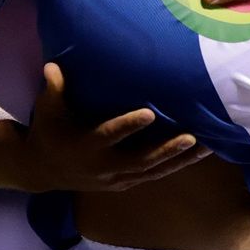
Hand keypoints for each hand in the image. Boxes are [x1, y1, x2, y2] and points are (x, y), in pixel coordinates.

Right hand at [25, 62, 209, 191]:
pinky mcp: (123, 183)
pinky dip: (173, 166)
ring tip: (207, 148)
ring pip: (151, 172)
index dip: (129, 126)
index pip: (109, 135)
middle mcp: (102, 166)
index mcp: (85, 146)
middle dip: (166, 150)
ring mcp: (115, 179)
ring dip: (179, 160)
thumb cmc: (48, 131)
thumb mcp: (47, 110)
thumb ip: (54, 88)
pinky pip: (152, 176)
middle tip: (191, 137)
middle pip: (140, 160)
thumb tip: (52, 65)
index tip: (150, 113)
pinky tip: (194, 156)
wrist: (42, 170)